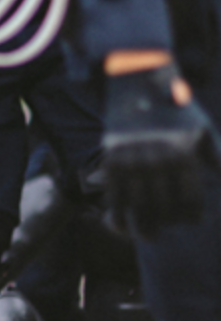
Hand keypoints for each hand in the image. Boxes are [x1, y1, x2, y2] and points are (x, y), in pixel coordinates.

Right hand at [103, 61, 218, 235]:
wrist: (139, 85)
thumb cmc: (176, 110)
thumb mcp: (203, 131)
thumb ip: (218, 159)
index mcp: (182, 155)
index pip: (189, 200)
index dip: (192, 216)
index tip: (191, 220)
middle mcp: (156, 160)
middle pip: (163, 208)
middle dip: (167, 223)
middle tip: (167, 228)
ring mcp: (131, 161)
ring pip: (138, 208)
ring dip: (142, 227)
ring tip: (148, 235)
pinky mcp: (111, 161)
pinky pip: (114, 198)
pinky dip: (116, 217)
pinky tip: (120, 226)